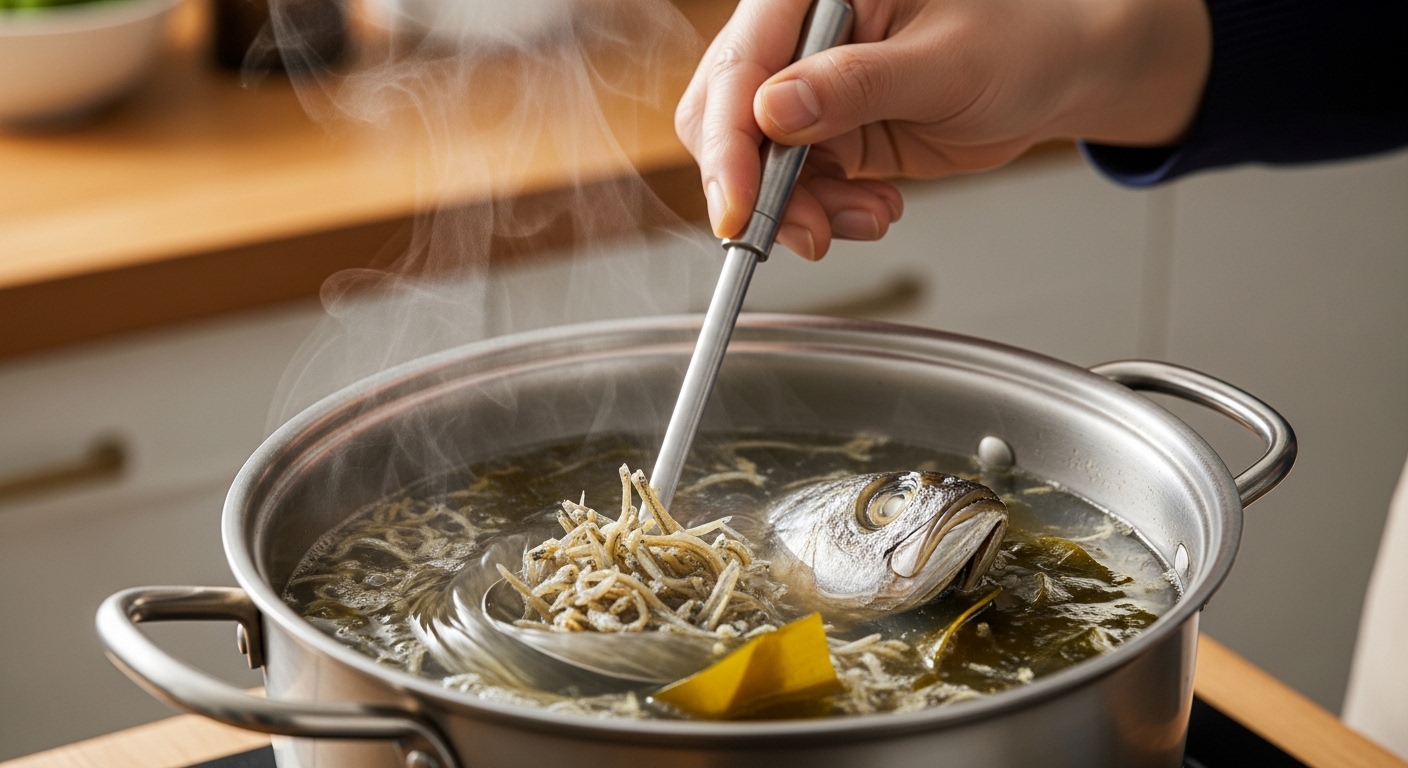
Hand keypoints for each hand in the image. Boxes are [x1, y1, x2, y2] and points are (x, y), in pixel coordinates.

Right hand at [675, 0, 1209, 258]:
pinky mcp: (824, 134)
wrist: (1056, 73)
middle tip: (807, 231)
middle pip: (725, 119)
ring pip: (757, 165)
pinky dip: (826, 214)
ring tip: (868, 216)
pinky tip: (875, 208)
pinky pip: (795, 188)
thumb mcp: (946, 62)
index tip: (740, 209)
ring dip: (800, 210)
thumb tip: (775, 110)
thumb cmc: (1020, 37)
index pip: (741, 66)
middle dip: (758, 188)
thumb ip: (857, 85)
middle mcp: (798, 36)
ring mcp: (807, 88)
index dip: (730, 145)